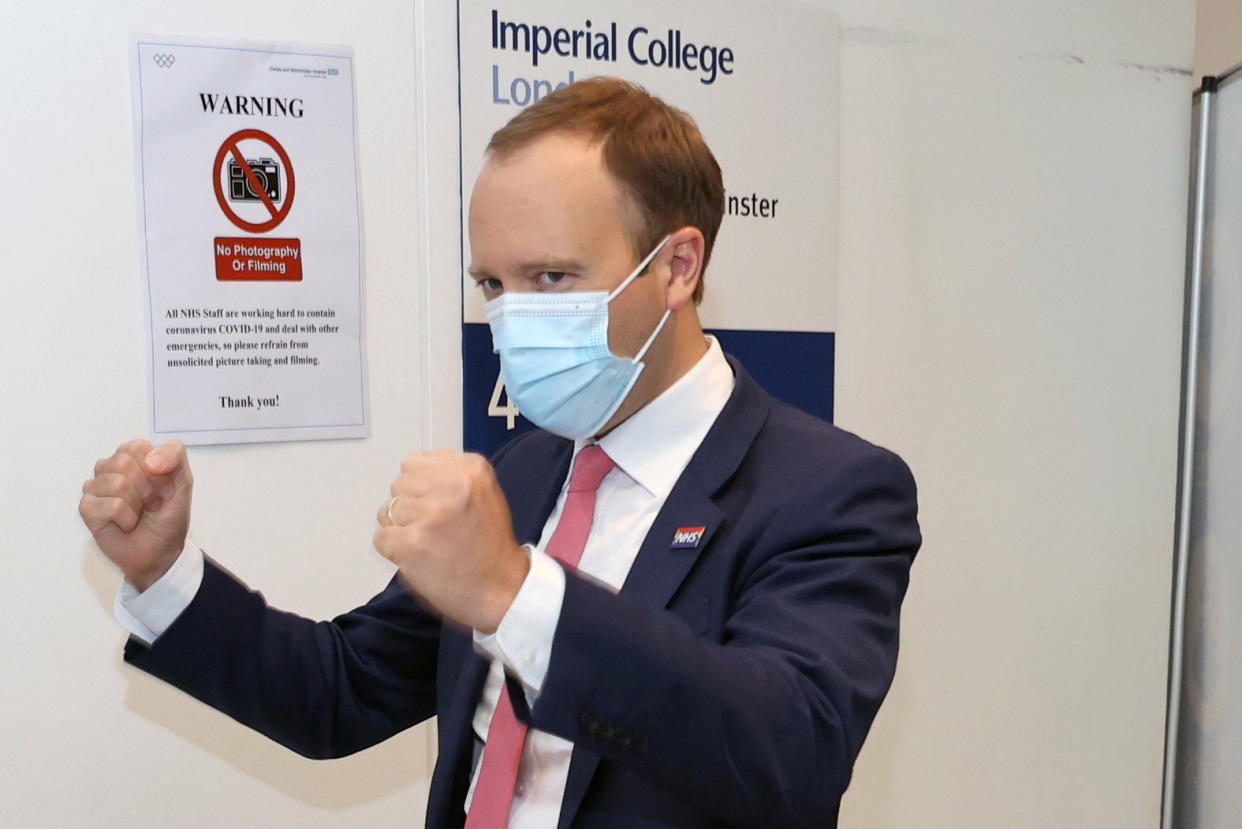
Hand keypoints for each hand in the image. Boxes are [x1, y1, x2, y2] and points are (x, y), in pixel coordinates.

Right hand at [79, 439, 193, 591]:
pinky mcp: (87, 509)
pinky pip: (109, 505)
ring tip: (138, 513)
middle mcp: (110, 468)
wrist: (160, 551)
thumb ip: (175, 457)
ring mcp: (95, 488)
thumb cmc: (169, 516)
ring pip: (116, 483)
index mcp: (133, 457)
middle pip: (122, 462)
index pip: (136, 446)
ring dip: (136, 504)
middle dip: (145, 487)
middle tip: (149, 502)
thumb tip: (150, 460)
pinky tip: (125, 524)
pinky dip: (125, 518)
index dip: (155, 468)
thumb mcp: (184, 482)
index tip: (162, 485)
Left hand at [373, 451, 528, 633]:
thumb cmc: (490, 546)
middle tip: (433, 528)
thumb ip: (451, 477)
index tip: (437, 505)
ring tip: (428, 543)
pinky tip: (419, 558)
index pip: (414, 464)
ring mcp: (431, 515)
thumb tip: (412, 474)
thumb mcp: (484, 493)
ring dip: (401, 529)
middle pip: (398, 485)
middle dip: (409, 506)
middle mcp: (452, 486)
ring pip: (387, 511)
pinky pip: (381, 538)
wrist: (501, 589)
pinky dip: (394, 550)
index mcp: (471, 469)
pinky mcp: (412, 544)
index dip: (420, 488)